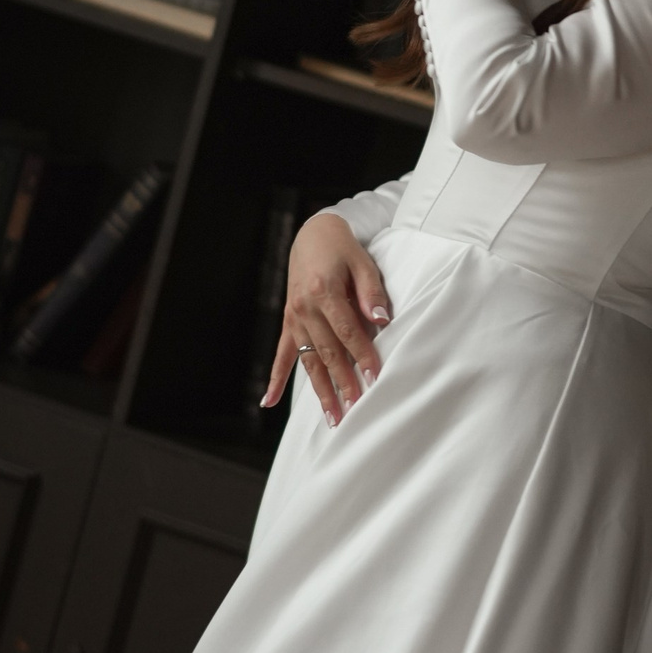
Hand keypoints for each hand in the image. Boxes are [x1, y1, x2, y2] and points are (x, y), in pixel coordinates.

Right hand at [262, 211, 390, 422]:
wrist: (313, 235)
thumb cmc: (342, 249)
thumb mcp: (362, 262)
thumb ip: (372, 291)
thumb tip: (382, 319)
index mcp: (324, 292)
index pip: (347, 332)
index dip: (362, 356)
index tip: (375, 377)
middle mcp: (304, 308)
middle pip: (327, 352)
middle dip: (343, 383)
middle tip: (356, 409)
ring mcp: (294, 317)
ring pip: (308, 360)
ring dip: (320, 390)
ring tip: (333, 417)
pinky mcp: (289, 322)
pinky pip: (281, 354)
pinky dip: (275, 378)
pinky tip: (269, 401)